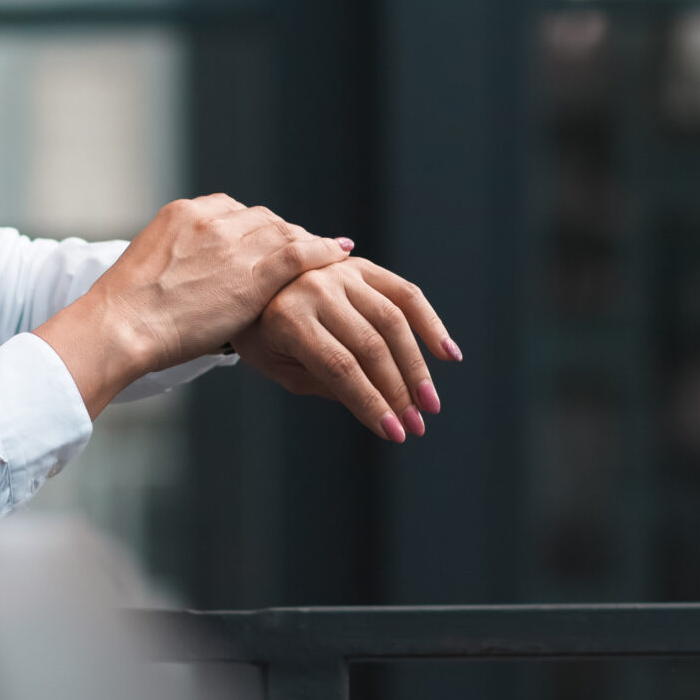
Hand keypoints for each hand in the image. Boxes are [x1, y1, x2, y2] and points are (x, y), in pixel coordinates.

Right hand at [36, 196, 347, 415]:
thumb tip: (196, 279)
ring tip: (325, 256)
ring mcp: (234, 242)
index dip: (257, 229)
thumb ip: (180, 260)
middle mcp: (210, 217)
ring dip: (306, 244)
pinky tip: (340, 254)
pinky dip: (322, 251)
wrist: (121, 325)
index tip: (269, 242)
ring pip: (284, 233)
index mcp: (182, 212)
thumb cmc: (127, 314)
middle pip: (263, 219)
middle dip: (283, 235)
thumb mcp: (151, 268)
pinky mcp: (253, 273)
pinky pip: (299, 253)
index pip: (234, 211)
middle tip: (302, 252)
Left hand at [231, 255, 457, 442]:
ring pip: (393, 320)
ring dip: (417, 366)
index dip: (370, 402)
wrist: (251, 283)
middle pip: (370, 345)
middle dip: (398, 391)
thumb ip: (326, 383)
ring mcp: (342, 273)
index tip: (394, 433)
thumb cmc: (263, 336)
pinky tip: (448, 353)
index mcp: (289, 319)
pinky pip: (405, 293)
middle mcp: (317, 289)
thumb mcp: (281, 368)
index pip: (340, 368)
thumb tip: (380, 405)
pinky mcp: (362, 266)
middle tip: (417, 426)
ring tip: (429, 403)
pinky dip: (430, 322)